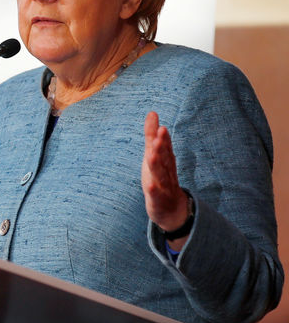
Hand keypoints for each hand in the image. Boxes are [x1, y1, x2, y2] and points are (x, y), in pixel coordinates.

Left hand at [141, 111, 190, 248]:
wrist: (172, 210)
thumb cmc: (160, 177)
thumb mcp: (154, 154)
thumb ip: (152, 135)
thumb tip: (152, 113)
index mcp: (165, 161)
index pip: (166, 149)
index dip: (163, 139)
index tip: (161, 127)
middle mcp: (166, 172)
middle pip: (165, 159)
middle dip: (162, 147)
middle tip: (160, 134)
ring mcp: (163, 187)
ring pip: (161, 176)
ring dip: (157, 165)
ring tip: (151, 154)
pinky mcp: (158, 200)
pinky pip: (156, 196)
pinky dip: (154, 191)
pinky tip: (150, 186)